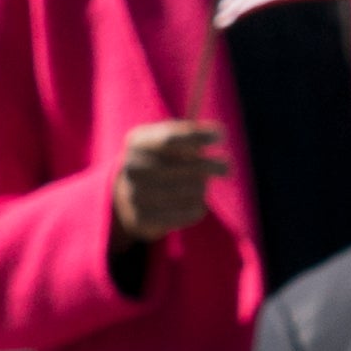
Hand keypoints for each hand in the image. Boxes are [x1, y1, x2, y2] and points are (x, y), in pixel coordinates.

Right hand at [109, 121, 225, 246]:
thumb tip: (219, 132)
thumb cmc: (158, 163)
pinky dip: (198, 206)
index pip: (171, 138)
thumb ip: (189, 135)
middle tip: (226, 167)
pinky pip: (191, 212)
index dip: (198, 137)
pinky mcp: (145, 218)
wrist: (125, 198)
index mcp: (137, 143)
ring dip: (202, 187)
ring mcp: (136, 194)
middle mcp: (132, 167)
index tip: (222, 136)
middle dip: (212, 165)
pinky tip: (190, 202)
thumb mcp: (165, 142)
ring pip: (195, 190)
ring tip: (195, 186)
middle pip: (190, 167)